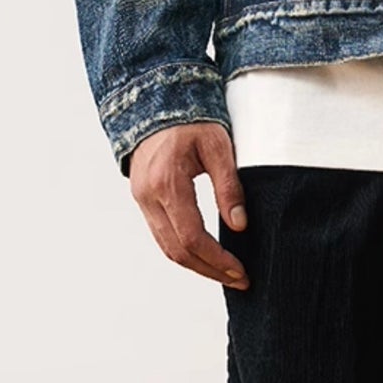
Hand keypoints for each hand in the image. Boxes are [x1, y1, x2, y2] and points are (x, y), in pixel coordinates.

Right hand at [127, 121, 250, 289]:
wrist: (155, 103)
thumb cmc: (190, 120)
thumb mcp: (217, 146)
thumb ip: (228, 186)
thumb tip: (239, 225)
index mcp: (167, 183)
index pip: (192, 237)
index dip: (217, 260)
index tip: (241, 271)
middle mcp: (148, 196)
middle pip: (178, 251)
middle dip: (210, 270)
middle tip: (239, 280)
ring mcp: (142, 200)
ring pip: (167, 248)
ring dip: (197, 266)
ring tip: (227, 274)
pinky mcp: (143, 200)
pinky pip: (162, 236)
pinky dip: (185, 252)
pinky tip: (207, 257)